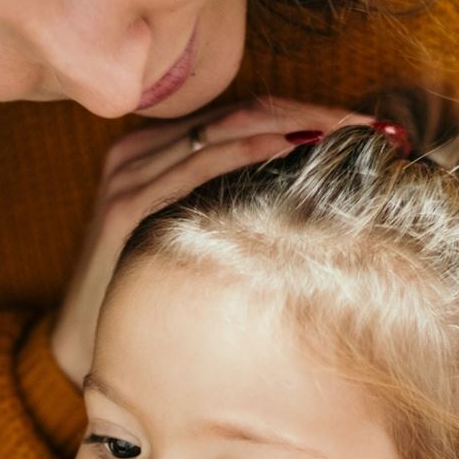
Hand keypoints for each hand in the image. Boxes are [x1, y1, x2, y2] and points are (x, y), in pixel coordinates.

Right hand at [49, 96, 375, 383]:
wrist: (88, 348)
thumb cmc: (148, 296)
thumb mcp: (194, 238)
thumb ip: (232, 206)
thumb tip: (310, 200)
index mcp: (157, 150)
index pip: (244, 112)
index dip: (307, 110)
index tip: (366, 127)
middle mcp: (139, 150)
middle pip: (240, 111)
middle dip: (311, 112)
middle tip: (370, 126)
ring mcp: (129, 175)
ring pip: (223, 127)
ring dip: (290, 123)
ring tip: (345, 133)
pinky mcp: (123, 206)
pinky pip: (191, 163)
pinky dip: (241, 149)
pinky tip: (286, 147)